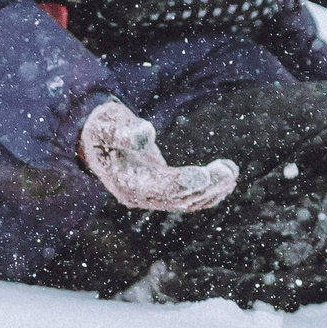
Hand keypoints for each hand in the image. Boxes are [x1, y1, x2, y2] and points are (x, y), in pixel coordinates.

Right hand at [78, 100, 237, 212]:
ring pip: (186, 202)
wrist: (94, 140)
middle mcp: (139, 196)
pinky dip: (209, 192)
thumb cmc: (104, 128)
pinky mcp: (161, 190)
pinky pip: (188, 198)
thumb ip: (125, 131)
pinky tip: (226, 179)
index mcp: (125, 182)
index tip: (205, 174)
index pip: (160, 188)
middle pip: (177, 199)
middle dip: (206, 186)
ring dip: (212, 191)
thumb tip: (147, 133)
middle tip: (228, 170)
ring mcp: (150, 196)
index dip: (183, 182)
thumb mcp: (109, 124)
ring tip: (231, 171)